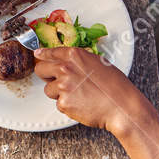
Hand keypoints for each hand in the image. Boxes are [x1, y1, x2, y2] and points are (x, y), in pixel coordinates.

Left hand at [33, 47, 149, 138]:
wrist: (121, 106)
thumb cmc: (115, 86)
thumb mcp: (98, 63)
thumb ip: (78, 60)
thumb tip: (64, 60)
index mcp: (74, 55)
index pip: (49, 52)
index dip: (42, 55)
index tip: (38, 55)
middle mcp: (65, 68)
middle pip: (40, 69)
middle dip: (46, 76)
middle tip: (57, 81)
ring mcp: (62, 86)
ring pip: (48, 90)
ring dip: (58, 93)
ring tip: (77, 95)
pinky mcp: (63, 103)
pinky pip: (58, 104)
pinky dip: (67, 106)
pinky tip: (81, 104)